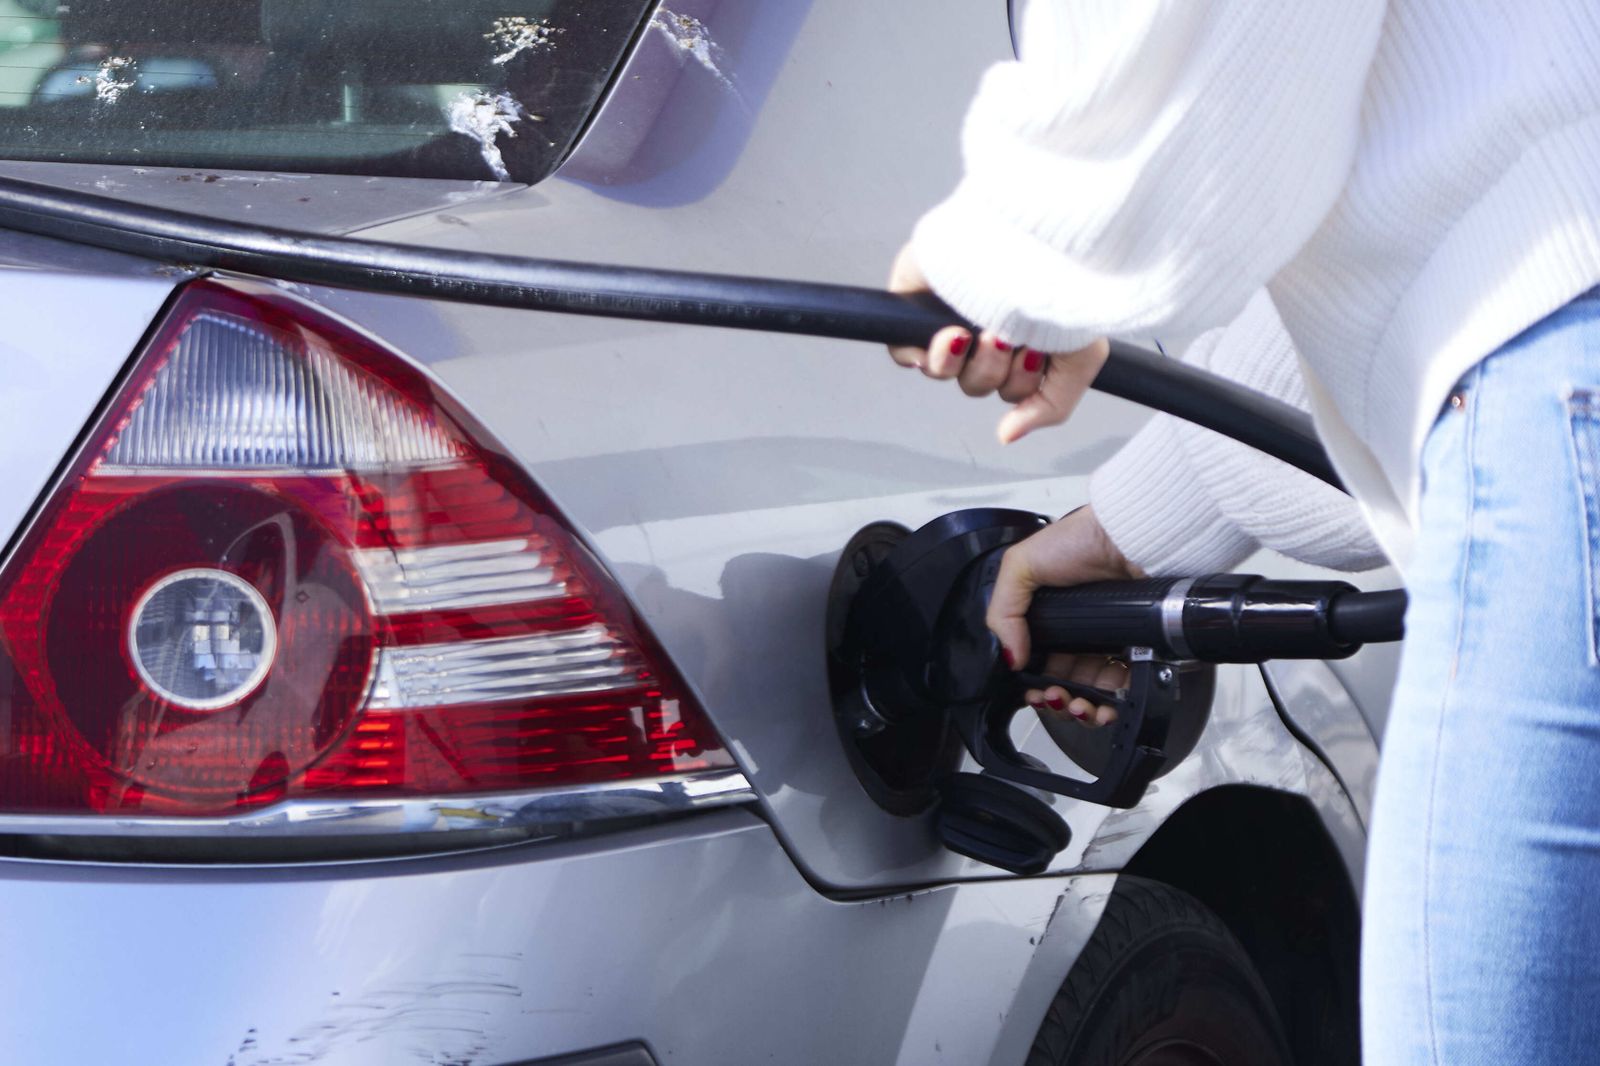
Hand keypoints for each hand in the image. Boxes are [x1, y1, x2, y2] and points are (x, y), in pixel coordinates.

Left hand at [886, 243, 1109, 442]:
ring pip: (943, 373)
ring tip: (976, 331)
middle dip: (993, 370)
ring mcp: (947, 315)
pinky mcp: (913, 302)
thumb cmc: (1063, 280)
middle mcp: (985, 326)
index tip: (1036, 352)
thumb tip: (1007, 435)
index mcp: (1022, 336)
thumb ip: (1050, 406)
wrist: (1028, 233)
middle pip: (977, 385)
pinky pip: (904, 352)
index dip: (1021, 385)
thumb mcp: (1082, 357)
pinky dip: (922, 355)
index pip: (1010, 390)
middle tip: (1005, 335)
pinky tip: (946, 337)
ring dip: (962, 362)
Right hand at [986, 506, 1144, 727]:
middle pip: (1066, 681)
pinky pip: (1127, 684)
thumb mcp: (1021, 565)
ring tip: (1079, 705)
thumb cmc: (1082, 538)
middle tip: (1055, 699)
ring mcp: (1111, 640)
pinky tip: (1107, 703)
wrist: (1132, 535)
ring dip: (1084, 709)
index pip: (1038, 660)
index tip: (1033, 692)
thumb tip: (1008, 658)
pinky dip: (1115, 700)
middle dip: (1057, 700)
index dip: (1034, 682)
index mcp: (1050, 615)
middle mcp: (1080, 630)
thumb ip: (1003, 611)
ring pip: (1095, 690)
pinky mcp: (1140, 646)